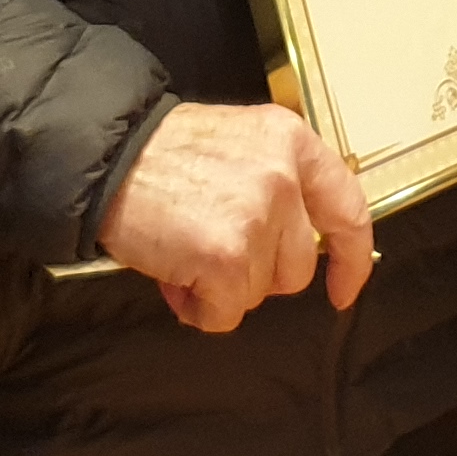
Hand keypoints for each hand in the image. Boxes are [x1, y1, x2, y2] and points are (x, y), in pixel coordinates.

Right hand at [97, 102, 375, 333]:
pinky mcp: (226, 257)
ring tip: (184, 253)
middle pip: (297, 266)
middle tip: (209, 247)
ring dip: (222, 287)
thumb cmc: (160, 156)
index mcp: (291, 142)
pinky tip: (173, 274)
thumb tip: (292, 248)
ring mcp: (257, 217)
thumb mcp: (238, 145)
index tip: (343, 289)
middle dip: (255, 272)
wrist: (104, 159)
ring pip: (260, 292)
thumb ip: (276, 183)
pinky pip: (225, 313)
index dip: (352, 259)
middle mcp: (283, 176)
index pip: (348, 210)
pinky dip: (198, 307)